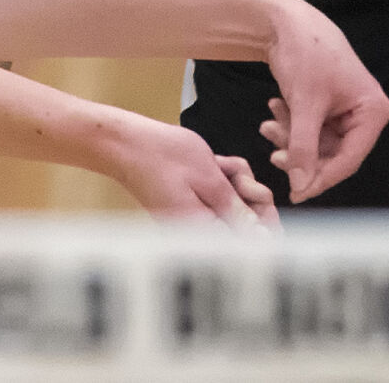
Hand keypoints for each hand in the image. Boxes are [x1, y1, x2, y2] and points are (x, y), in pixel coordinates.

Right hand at [113, 119, 279, 228]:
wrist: (124, 144)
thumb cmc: (161, 156)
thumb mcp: (209, 178)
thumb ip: (237, 210)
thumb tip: (261, 237)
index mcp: (203, 232)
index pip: (249, 245)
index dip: (264, 220)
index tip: (258, 195)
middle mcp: (196, 233)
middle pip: (244, 227)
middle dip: (250, 198)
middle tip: (238, 175)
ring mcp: (192, 220)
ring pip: (233, 209)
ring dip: (237, 185)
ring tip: (222, 165)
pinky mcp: (189, 209)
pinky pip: (217, 201)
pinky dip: (222, 182)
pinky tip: (215, 165)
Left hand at [261, 0, 388, 201]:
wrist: (284, 21)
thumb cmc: (304, 53)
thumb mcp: (303, 105)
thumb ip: (303, 148)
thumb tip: (300, 185)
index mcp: (373, 111)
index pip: (350, 159)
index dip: (322, 178)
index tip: (297, 194)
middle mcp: (364, 112)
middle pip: (332, 154)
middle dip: (300, 153)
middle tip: (274, 155)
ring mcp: (346, 109)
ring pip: (317, 143)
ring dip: (291, 138)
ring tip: (269, 124)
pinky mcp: (328, 105)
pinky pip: (310, 129)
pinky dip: (290, 125)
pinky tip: (274, 109)